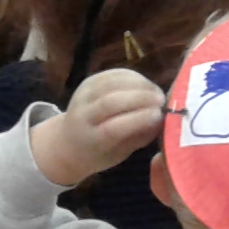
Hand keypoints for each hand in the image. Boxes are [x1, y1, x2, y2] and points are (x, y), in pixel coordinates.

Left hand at [29, 69, 164, 186]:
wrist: (67, 143)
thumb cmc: (99, 154)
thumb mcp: (119, 154)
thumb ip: (139, 137)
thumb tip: (162, 119)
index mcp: (90, 140)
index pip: (114, 128)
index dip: (138, 119)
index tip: (159, 116)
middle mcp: (83, 115)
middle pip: (111, 101)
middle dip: (141, 98)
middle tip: (162, 101)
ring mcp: (83, 95)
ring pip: (112, 83)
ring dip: (140, 85)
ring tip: (157, 92)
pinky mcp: (88, 81)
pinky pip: (113, 73)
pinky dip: (133, 76)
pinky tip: (146, 85)